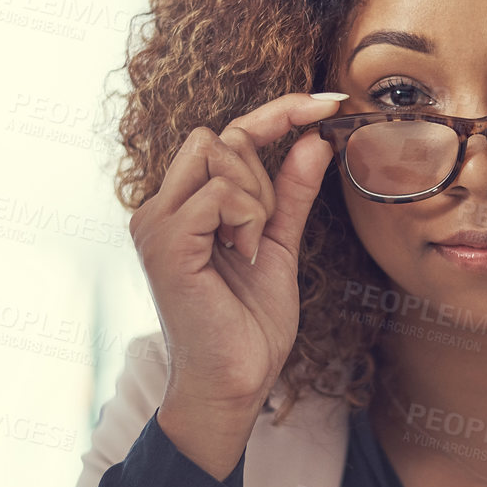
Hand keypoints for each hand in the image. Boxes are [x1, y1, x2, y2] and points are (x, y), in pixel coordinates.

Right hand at [129, 91, 344, 470]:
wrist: (233, 384)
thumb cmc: (249, 326)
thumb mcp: (280, 245)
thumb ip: (291, 193)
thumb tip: (316, 140)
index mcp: (183, 205)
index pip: (228, 134)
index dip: (279, 112)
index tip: (330, 102)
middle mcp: (159, 207)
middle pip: (222, 137)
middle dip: (263, 174)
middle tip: (264, 233)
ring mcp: (156, 223)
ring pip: (219, 155)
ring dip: (256, 199)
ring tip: (250, 250)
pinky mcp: (165, 243)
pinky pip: (218, 193)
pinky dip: (247, 219)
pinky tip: (244, 257)